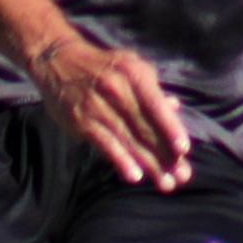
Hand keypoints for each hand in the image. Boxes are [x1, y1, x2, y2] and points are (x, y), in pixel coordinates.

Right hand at [28, 34, 193, 189]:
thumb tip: (175, 108)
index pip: (156, 105)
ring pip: (128, 140)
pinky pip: (104, 144)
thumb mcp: (132, 67)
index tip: (184, 150)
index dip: (171, 128)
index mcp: (134, 74)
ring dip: (148, 164)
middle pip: (145, 127)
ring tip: (165, 183)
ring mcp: (97, 106)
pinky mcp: (81, 121)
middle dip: (165, 154)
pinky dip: (120, 160)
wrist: (58, 59)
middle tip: (181, 176)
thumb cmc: (105, 67)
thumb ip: (153, 91)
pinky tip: (134, 176)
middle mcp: (116, 89)